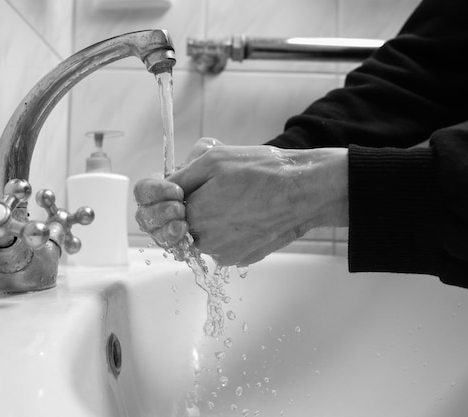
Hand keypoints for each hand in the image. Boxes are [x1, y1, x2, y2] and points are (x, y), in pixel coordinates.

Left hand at [135, 138, 348, 265]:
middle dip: (194, 208)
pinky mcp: (241, 259)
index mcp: (194, 215)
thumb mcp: (213, 160)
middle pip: (184, 225)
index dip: (177, 195)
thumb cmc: (263, 172)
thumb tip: (164, 188)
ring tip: (238, 199)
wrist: (303, 191)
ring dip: (213, 220)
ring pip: (204, 236)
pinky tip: (248, 213)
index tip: (192, 186)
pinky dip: (230, 231)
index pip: (166, 211)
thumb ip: (180, 177)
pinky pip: (224, 245)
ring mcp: (224, 253)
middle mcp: (206, 241)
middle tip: (220, 190)